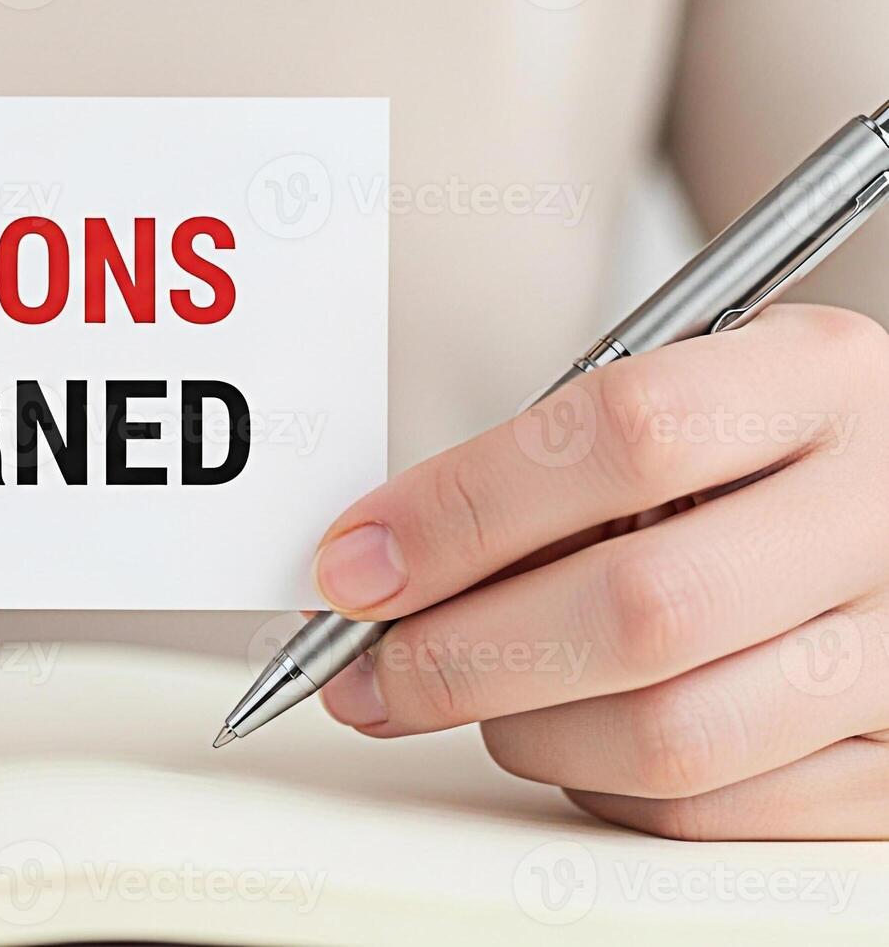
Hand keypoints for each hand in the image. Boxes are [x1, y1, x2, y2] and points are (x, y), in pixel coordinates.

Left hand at [312, 304, 888, 838]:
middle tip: (366, 671)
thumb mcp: (678, 400)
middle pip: (641, 610)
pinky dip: (599, 785)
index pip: (625, 432)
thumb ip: (545, 471)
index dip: (461, 509)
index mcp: (822, 378)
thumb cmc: (756, 454)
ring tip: (473, 698)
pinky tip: (572, 735)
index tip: (356, 565)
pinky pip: (707, 813)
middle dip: (457, 655)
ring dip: (521, 729)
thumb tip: (376, 569)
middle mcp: (884, 510)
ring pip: (668, 737)